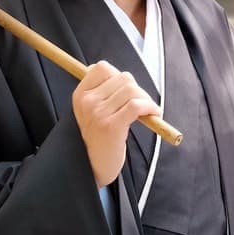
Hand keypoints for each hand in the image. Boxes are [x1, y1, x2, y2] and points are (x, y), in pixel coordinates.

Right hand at [72, 60, 161, 186]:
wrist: (94, 166)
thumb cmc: (98, 138)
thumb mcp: (91, 111)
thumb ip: (102, 91)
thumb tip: (119, 74)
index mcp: (80, 95)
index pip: (102, 67)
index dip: (119, 76)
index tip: (127, 89)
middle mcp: (87, 102)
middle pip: (123, 78)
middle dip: (138, 89)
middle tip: (142, 104)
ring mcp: (98, 113)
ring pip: (132, 90)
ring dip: (146, 99)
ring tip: (147, 111)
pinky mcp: (112, 126)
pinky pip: (137, 105)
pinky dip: (150, 107)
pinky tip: (153, 114)